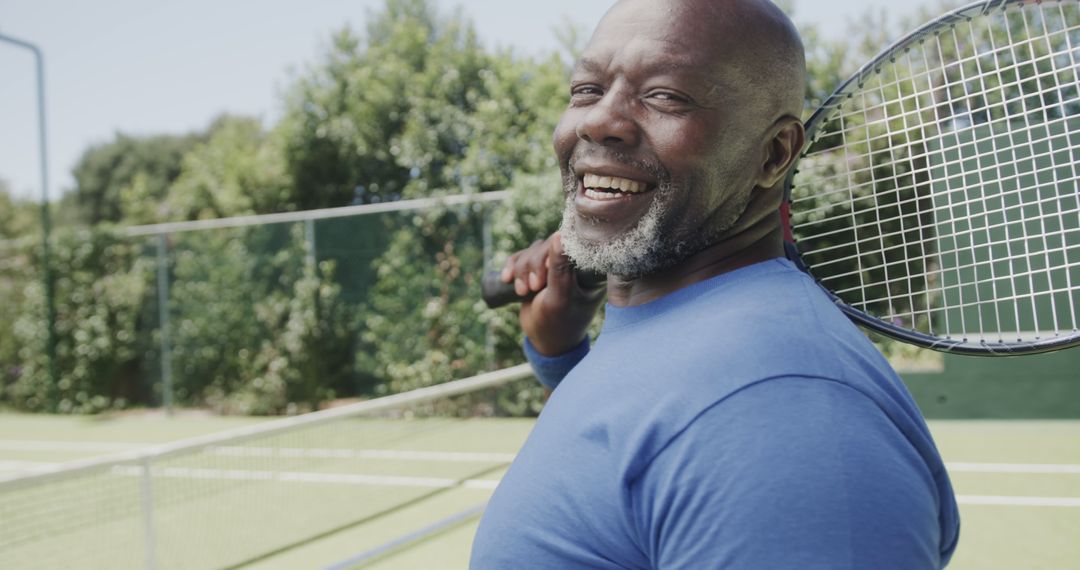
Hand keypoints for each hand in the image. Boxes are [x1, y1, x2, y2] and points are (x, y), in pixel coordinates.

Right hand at [500, 232, 605, 355]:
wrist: (544, 341)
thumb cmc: (558, 323)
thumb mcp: (559, 297)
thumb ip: (560, 268)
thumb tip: (559, 234)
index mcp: (587, 269)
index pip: (570, 244)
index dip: (552, 254)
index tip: (545, 275)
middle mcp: (572, 264)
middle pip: (546, 246)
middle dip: (532, 266)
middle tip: (533, 287)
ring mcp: (553, 266)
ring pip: (531, 252)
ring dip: (521, 270)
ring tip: (522, 292)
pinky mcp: (536, 270)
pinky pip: (520, 257)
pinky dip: (511, 267)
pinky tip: (507, 280)